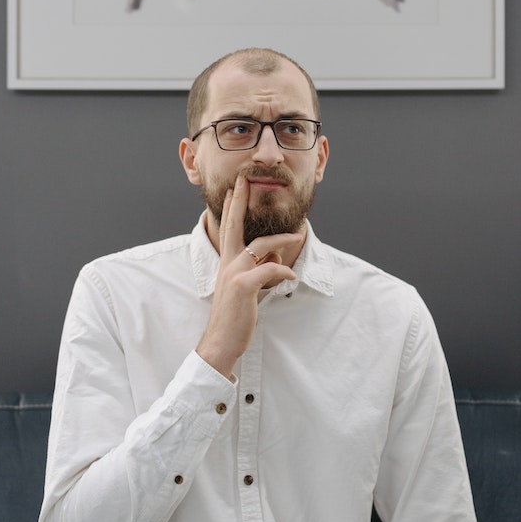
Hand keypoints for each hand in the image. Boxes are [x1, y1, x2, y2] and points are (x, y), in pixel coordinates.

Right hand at [196, 174, 302, 378]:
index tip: (233, 189)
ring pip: (263, 245)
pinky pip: (271, 268)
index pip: (228, 229)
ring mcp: (234, 273)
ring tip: (299, 236)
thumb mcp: (245, 288)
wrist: (221, 341)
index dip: (231, 208)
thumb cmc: (235, 316)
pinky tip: (291, 277)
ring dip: (283, 240)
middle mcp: (228, 263)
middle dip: (239, 201)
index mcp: (227, 262)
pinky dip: (284, 270)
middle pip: (234, 225)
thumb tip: (275, 259)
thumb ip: (258, 269)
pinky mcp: (243, 286)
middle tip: (244, 180)